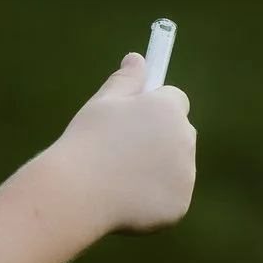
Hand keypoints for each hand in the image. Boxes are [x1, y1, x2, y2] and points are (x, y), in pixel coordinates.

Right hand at [56, 54, 196, 233]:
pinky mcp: (179, 204)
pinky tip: (126, 199)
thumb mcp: (103, 103)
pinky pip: (171, 197)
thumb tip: (138, 58)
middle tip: (123, 152)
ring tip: (120, 177)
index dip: (154, 109)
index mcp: (168, 108)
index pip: (176, 101)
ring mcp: (185, 174)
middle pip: (180, 133)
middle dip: (160, 139)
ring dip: (158, 169)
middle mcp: (185, 138)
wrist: (77, 192)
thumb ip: (126, 80)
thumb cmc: (86, 142)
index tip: (134, 120)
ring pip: (176, 167)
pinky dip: (154, 199)